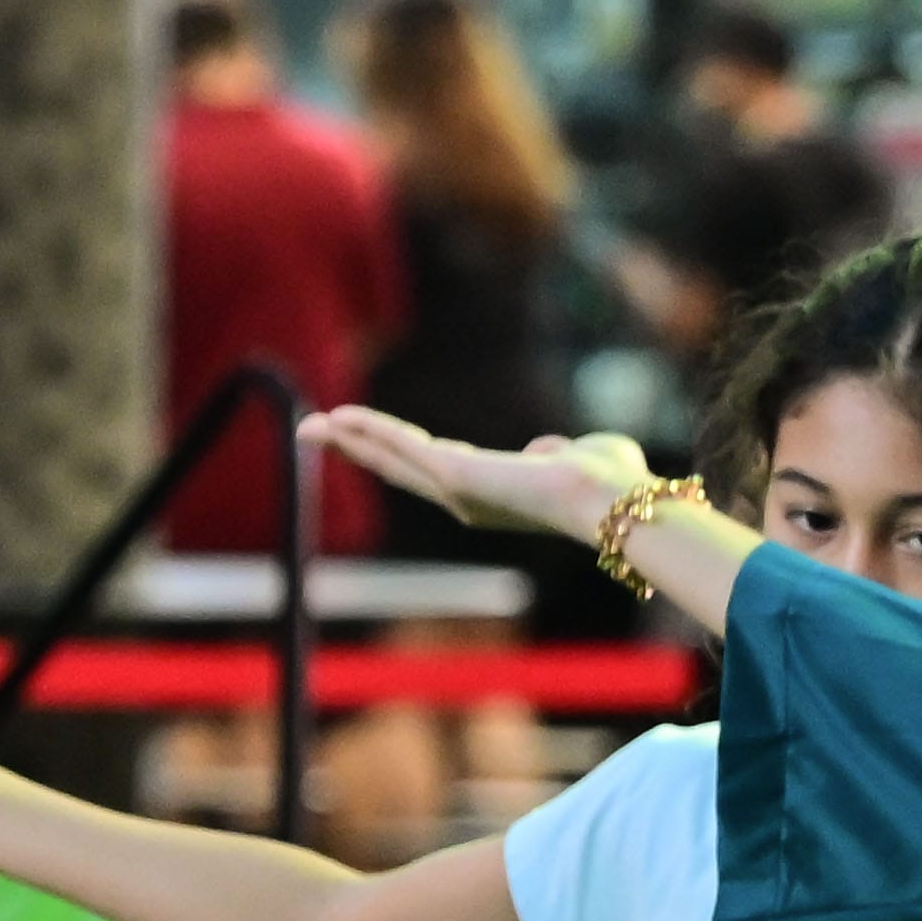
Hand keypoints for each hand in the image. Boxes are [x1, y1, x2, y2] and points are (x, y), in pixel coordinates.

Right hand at [302, 404, 656, 542]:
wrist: (609, 500)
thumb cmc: (610, 484)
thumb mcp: (582, 457)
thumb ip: (560, 453)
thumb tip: (547, 450)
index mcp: (492, 496)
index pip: (435, 470)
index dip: (402, 455)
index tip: (373, 444)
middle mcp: (465, 501)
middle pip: (397, 469)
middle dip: (356, 450)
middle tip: (318, 434)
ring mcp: (454, 490)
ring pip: (390, 458)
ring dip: (349, 441)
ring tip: (311, 426)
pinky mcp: (450, 473)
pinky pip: (400, 445)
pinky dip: (367, 430)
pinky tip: (336, 419)